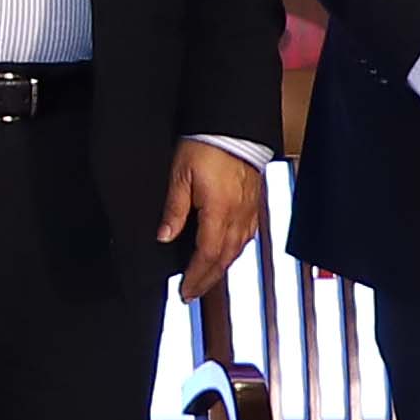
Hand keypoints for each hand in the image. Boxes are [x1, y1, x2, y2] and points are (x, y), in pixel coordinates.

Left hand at [156, 136, 266, 300]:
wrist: (233, 126)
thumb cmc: (207, 145)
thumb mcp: (180, 176)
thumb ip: (174, 209)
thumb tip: (165, 236)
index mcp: (219, 211)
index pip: (207, 255)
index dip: (196, 277)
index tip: (185, 291)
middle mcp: (238, 216)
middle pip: (224, 259)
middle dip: (207, 280)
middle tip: (193, 293)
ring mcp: (249, 210)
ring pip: (238, 250)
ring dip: (221, 268)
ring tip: (206, 279)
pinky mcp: (254, 203)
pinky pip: (247, 236)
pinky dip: (234, 251)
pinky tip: (227, 253)